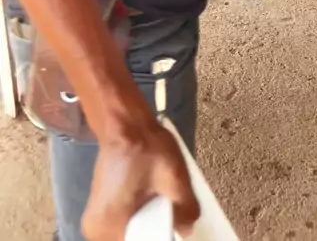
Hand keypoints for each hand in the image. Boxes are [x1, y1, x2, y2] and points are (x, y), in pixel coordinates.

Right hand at [82, 120, 199, 239]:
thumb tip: (186, 228)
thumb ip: (185, 208)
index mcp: (107, 227)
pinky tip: (150, 195)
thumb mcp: (173, 177)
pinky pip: (126, 224)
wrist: (125, 122)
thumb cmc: (144, 146)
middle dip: (155, 229)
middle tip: (166, 204)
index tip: (170, 220)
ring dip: (150, 222)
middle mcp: (96, 230)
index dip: (160, 235)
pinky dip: (142, 215)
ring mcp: (97, 221)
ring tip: (157, 196)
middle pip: (136, 239)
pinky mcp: (103, 210)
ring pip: (132, 233)